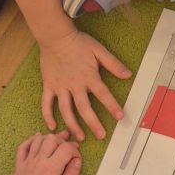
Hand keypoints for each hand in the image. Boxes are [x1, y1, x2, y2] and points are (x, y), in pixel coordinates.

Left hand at [4, 132, 81, 174]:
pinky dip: (32, 139)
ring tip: (56, 141)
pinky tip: (38, 138)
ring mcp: (28, 160)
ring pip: (39, 139)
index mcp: (52, 167)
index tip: (76, 159)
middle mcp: (40, 160)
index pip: (66, 148)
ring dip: (49, 138)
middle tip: (68, 147)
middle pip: (52, 139)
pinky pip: (24, 145)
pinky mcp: (20, 163)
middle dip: (62, 141)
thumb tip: (77, 161)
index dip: (74, 151)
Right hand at [39, 25, 131, 141]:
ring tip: (80, 137)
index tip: (120, 117)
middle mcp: (74, 85)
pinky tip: (53, 127)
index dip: (112, 106)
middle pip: (84, 108)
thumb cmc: (79, 43)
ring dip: (73, 125)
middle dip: (93, 123)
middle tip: (101, 135)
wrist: (55, 36)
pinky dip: (48, 116)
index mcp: (88, 76)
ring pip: (66, 110)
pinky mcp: (49, 86)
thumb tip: (128, 75)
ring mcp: (60, 87)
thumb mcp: (99, 50)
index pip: (103, 94)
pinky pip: (47, 103)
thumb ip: (113, 64)